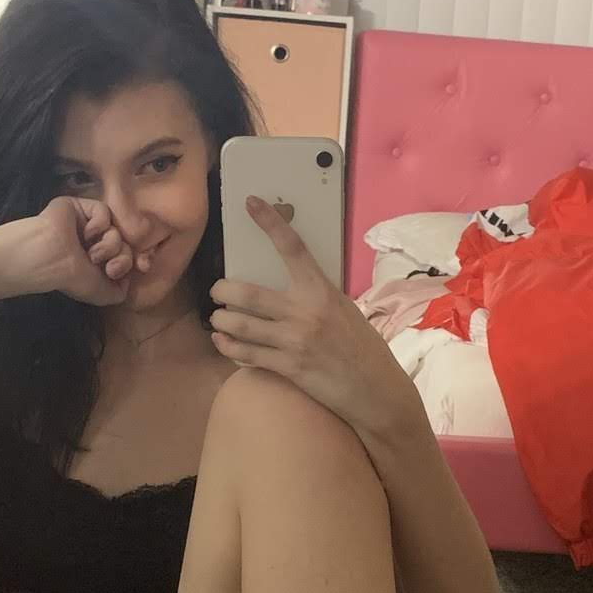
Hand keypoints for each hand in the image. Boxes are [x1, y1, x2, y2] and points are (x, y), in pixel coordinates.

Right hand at [0, 197, 134, 306]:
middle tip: (105, 266)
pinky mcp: (80, 206)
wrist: (51, 260)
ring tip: (91, 253)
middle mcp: (92, 242)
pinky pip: (104, 211)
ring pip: (116, 229)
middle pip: (125, 243)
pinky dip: (101, 224)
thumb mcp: (102, 295)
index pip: (125, 255)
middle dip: (121, 257)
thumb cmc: (72, 279)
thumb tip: (127, 279)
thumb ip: (120, 292)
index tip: (118, 272)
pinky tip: (87, 234)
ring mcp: (86, 223)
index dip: (129, 262)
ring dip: (109, 244)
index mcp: (96, 260)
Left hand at [208, 197, 419, 441]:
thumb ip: (314, 296)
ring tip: (217, 319)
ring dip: (220, 321)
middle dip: (222, 291)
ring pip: (239, 326)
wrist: (375, 390)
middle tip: (217, 291)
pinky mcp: (287, 368)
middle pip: (247, 293)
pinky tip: (223, 343)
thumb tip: (288, 287)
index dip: (269, 222)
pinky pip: (246, 354)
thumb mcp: (343, 310)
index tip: (250, 202)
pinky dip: (228, 347)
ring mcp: (294, 341)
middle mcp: (305, 312)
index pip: (292, 248)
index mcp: (321, 290)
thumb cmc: (361, 347)